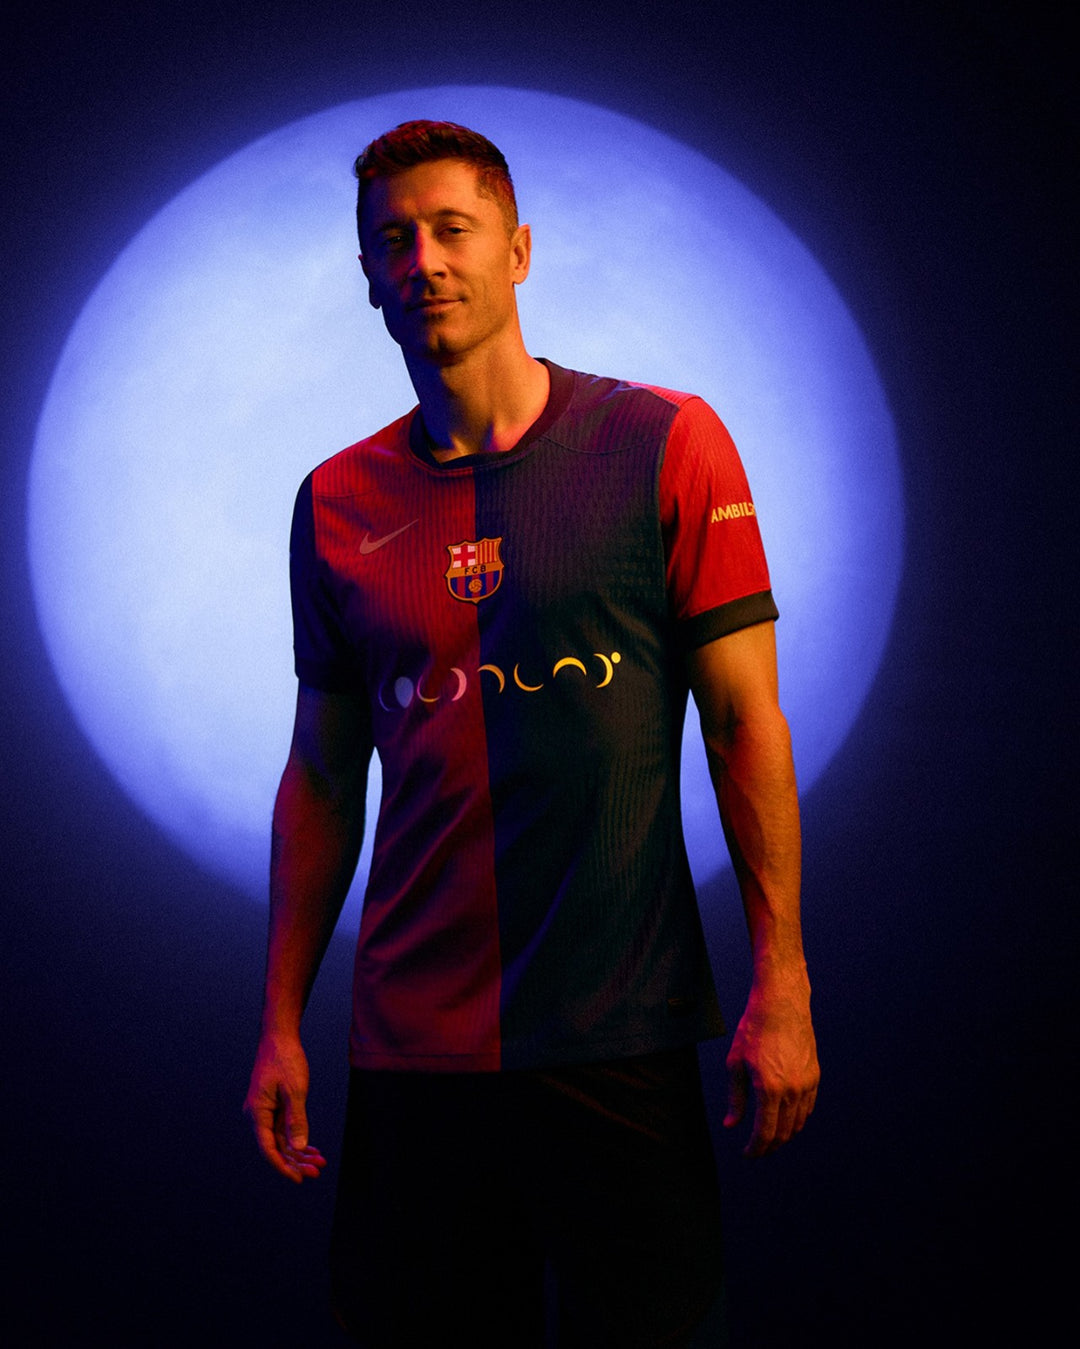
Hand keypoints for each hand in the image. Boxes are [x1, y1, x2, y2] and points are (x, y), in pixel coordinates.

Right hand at [243, 1034, 326, 1182]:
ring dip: (300, 1152)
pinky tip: (313, 1150)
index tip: (298, 1179)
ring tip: (319, 1163)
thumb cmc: (285, 1060)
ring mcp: (266, 1112)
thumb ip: (296, 1120)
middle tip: (317, 1172)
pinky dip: (299, 1139)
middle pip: (276, 1147)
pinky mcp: (274, 1107)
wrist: (280, 1037)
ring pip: (282, 1140)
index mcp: (257, 1112)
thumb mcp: (294, 1090)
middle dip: (296, 1162)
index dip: (283, 1166)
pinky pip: (285, 1130)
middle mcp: (258, 1115)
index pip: (268, 1148)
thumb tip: (297, 1148)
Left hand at [724, 978, 818, 1157]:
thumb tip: (732, 1125)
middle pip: (783, 1133)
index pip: (765, 1133)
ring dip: (783, 1135)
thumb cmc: (753, 1030)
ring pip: (797, 1123)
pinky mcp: (814, 1076)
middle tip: (756, 1149)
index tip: (747, 1154)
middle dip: (769, 1146)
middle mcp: (792, 1090)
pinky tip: (785, 1119)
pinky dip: (796, 1119)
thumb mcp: (735, 1063)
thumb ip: (735, 1098)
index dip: (755, 1149)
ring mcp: (806, 1084)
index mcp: (769, 1089)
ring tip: (769, 1136)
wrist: (781, 1005)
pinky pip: (807, 1108)